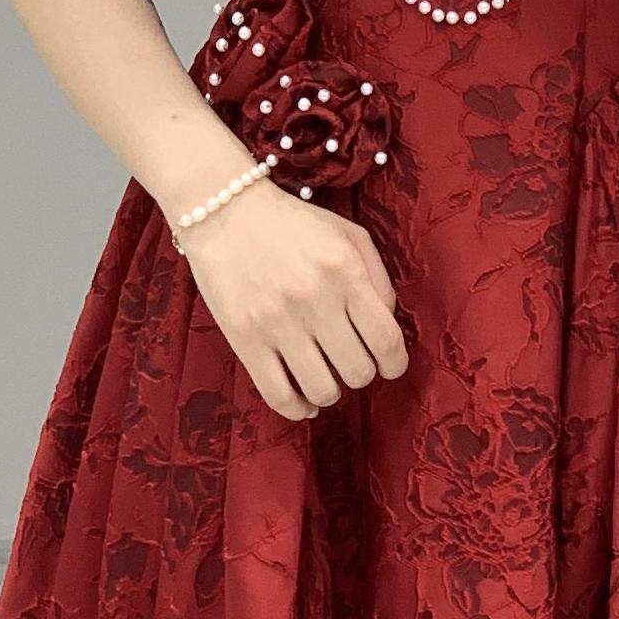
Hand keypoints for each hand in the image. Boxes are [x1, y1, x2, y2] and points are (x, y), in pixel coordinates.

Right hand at [178, 175, 408, 420]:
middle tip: (349, 361)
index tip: (389, 366)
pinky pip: (278, 395)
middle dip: (361, 373)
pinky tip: (303, 402)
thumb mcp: (349, 236)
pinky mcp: (244, 338)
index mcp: (346, 271)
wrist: (224, 210)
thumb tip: (387, 327)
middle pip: (357, 371)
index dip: (395, 364)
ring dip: (330, 391)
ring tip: (324, 377)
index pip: (387, 341)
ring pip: (322, 390)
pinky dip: (297, 408)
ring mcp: (277, 322)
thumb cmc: (293, 224)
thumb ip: (378, 279)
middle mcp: (315, 299)